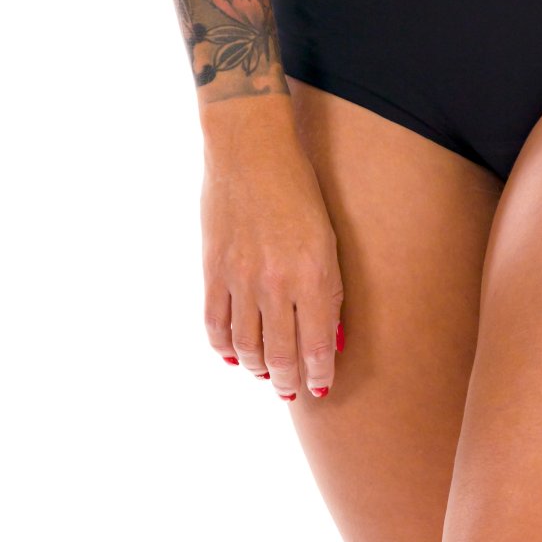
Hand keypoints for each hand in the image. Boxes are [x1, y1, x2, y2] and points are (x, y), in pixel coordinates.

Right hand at [198, 95, 344, 402]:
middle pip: (279, 356)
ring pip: (246, 348)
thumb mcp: (328, 239)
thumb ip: (328, 291)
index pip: (316, 347)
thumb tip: (329, 340)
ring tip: (266, 375)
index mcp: (313, 275)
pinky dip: (225, 348)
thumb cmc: (300, 190)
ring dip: (258, 369)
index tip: (322, 388)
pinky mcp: (212, 270)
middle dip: (287, 382)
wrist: (251, 150)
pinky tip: (235, 355)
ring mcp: (240, 279)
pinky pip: (215, 325)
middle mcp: (276, 283)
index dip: (318, 375)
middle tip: (291, 391)